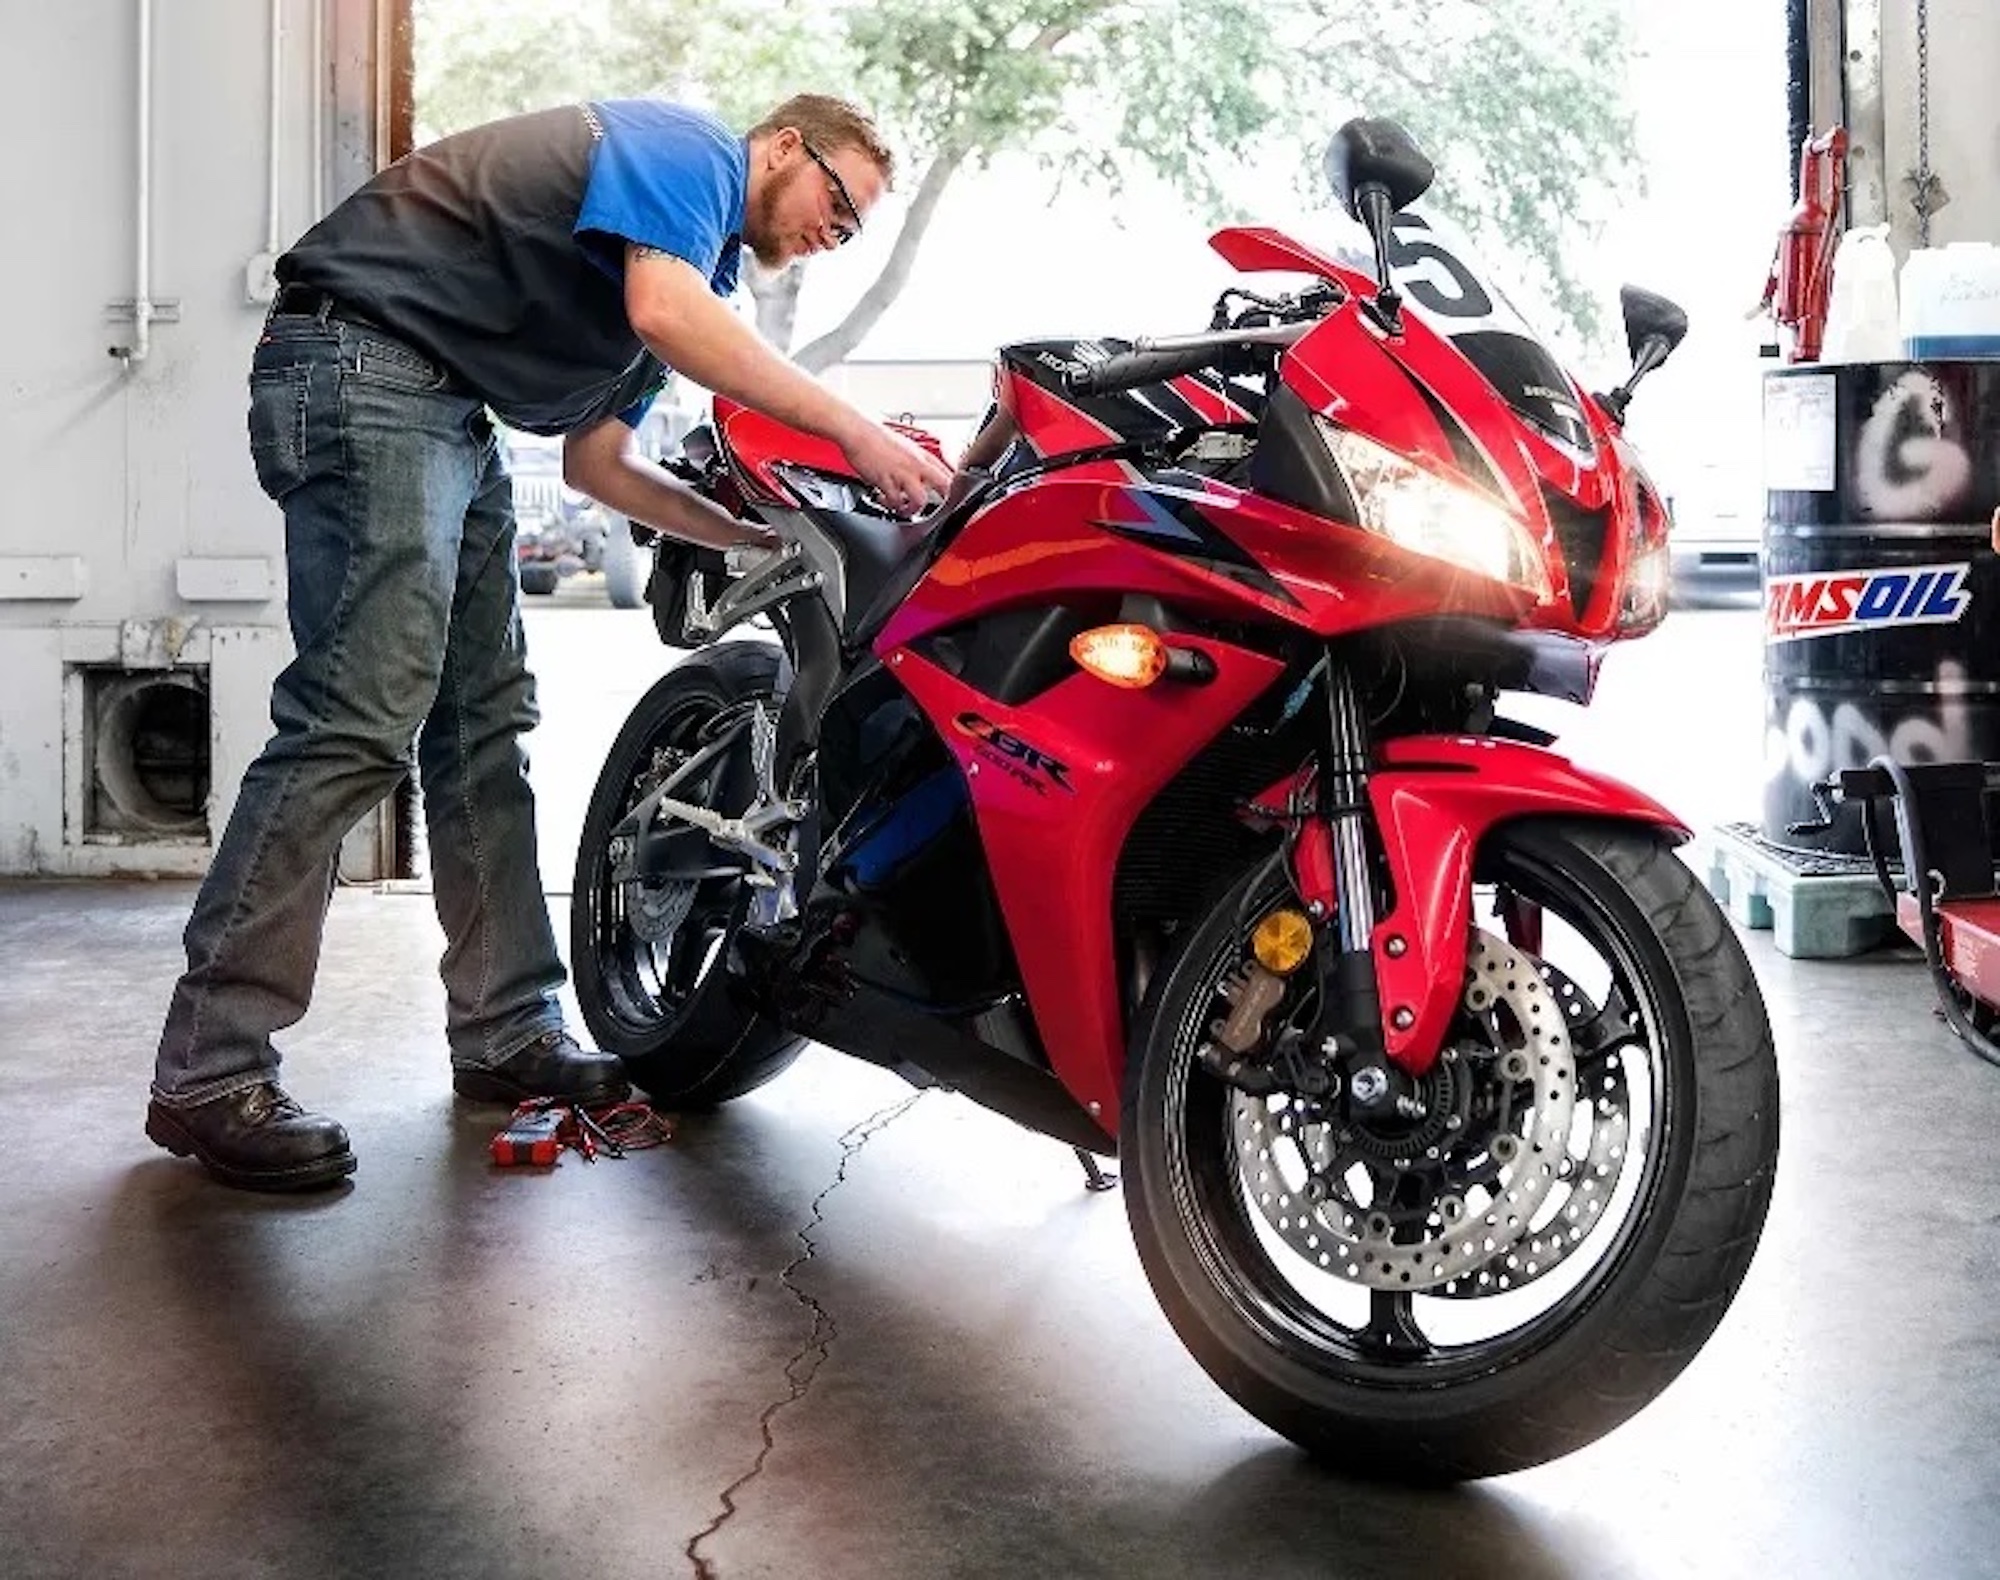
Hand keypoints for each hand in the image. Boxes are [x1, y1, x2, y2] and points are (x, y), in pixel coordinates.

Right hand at [840, 422, 954, 517]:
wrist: (857, 431)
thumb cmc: (876, 436)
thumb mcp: (904, 446)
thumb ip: (916, 461)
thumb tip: (922, 474)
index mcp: (923, 454)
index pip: (949, 474)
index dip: (952, 490)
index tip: (948, 499)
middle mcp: (916, 464)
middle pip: (944, 486)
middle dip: (943, 502)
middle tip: (934, 511)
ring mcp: (902, 473)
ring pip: (919, 500)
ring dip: (912, 509)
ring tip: (904, 509)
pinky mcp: (887, 480)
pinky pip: (894, 501)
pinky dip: (890, 505)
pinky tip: (884, 499)